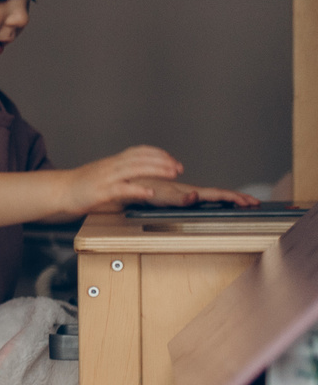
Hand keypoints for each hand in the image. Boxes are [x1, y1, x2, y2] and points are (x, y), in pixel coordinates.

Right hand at [57, 146, 190, 216]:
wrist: (57, 190)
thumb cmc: (80, 186)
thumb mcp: (104, 174)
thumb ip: (121, 173)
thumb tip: (141, 177)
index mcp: (113, 162)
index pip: (140, 151)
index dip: (159, 154)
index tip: (173, 161)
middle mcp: (111, 166)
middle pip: (142, 158)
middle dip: (163, 162)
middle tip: (179, 168)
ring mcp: (106, 177)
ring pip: (135, 168)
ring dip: (157, 170)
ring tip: (172, 175)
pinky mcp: (100, 191)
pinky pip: (122, 188)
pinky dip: (138, 188)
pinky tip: (150, 192)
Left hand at [128, 181, 263, 208]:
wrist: (129, 180)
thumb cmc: (145, 190)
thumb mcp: (162, 196)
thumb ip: (179, 198)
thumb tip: (195, 196)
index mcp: (190, 191)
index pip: (217, 194)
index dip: (234, 198)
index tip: (250, 202)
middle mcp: (189, 190)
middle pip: (218, 194)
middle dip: (238, 198)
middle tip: (256, 203)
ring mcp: (184, 192)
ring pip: (212, 194)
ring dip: (229, 198)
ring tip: (244, 201)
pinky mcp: (178, 194)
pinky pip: (202, 195)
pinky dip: (216, 198)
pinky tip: (219, 201)